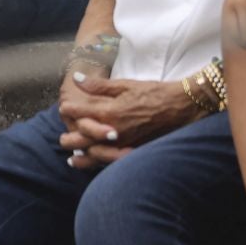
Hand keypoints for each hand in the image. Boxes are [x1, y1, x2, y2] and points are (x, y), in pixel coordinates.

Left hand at [58, 75, 194, 168]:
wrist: (183, 106)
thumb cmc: (155, 93)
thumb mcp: (126, 85)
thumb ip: (99, 86)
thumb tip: (77, 79)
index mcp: (111, 112)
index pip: (81, 114)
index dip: (69, 110)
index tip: (64, 108)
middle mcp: (115, 131)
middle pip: (84, 139)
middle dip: (71, 138)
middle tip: (62, 138)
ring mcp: (126, 144)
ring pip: (97, 154)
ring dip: (83, 156)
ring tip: (73, 158)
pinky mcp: (136, 151)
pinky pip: (114, 161)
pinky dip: (102, 163)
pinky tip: (97, 165)